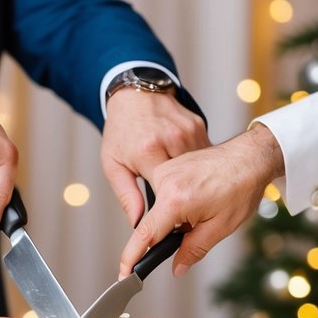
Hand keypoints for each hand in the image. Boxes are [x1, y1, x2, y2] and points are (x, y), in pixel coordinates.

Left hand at [101, 89, 209, 226]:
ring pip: (198, 168)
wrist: (135, 94)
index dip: (166, 208)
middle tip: (177, 204)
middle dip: (182, 194)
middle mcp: (171, 140)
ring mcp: (188, 131)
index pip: (164, 193)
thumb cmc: (121, 130)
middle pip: (185, 181)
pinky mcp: (199, 126)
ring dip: (192, 178)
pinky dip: (197, 162)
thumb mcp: (114, 164)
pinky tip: (190, 165)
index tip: (167, 219)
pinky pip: (203, 153)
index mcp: (148, 151)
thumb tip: (138, 223)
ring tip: (184, 185)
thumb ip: (126, 195)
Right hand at [118, 124, 284, 275]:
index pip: (145, 234)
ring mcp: (166, 171)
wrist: (250, 156)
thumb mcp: (220, 227)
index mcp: (174, 199)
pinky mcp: (170, 166)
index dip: (132, 256)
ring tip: (206, 205)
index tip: (124, 273)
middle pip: (154, 222)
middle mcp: (164, 181)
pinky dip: (179, 202)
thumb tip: (177, 267)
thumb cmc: (240, 186)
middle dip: (171, 232)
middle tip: (201, 224)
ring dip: (178, 216)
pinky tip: (201, 195)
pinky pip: (166, 193)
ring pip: (161, 208)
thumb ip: (193, 250)